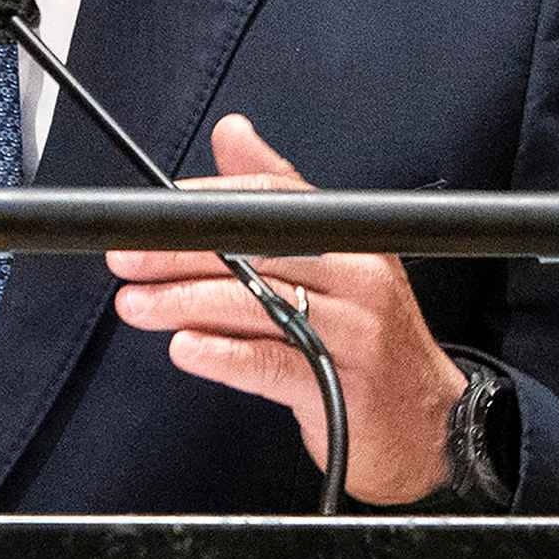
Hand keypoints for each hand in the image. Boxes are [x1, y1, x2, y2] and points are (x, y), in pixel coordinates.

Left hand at [105, 113, 469, 504]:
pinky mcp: (341, 388)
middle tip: (127, 259)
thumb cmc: (370, 343)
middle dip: (180, 254)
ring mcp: (354, 334)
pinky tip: (184, 348)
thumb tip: (232, 132)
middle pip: (256, 251)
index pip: (275, 201)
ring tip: (136, 306)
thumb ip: (280, 199)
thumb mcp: (336, 263)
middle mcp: (359, 279)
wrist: (431, 426)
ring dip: (184, 303)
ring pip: (256, 305)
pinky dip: (221, 355)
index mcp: (353, 242)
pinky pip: (270, 365)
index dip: (208, 202)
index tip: (154, 213)